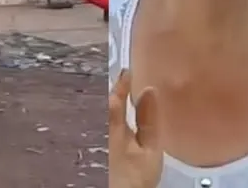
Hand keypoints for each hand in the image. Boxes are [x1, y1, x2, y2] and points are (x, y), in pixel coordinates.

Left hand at [109, 70, 162, 187]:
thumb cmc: (134, 178)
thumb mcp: (148, 149)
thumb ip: (148, 120)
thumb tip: (149, 91)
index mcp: (113, 125)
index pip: (115, 97)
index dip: (121, 82)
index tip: (128, 70)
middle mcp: (102, 130)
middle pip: (105, 105)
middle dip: (113, 92)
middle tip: (123, 80)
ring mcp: (99, 141)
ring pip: (102, 116)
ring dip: (110, 105)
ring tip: (121, 97)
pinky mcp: (98, 151)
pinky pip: (102, 126)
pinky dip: (109, 118)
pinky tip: (116, 123)